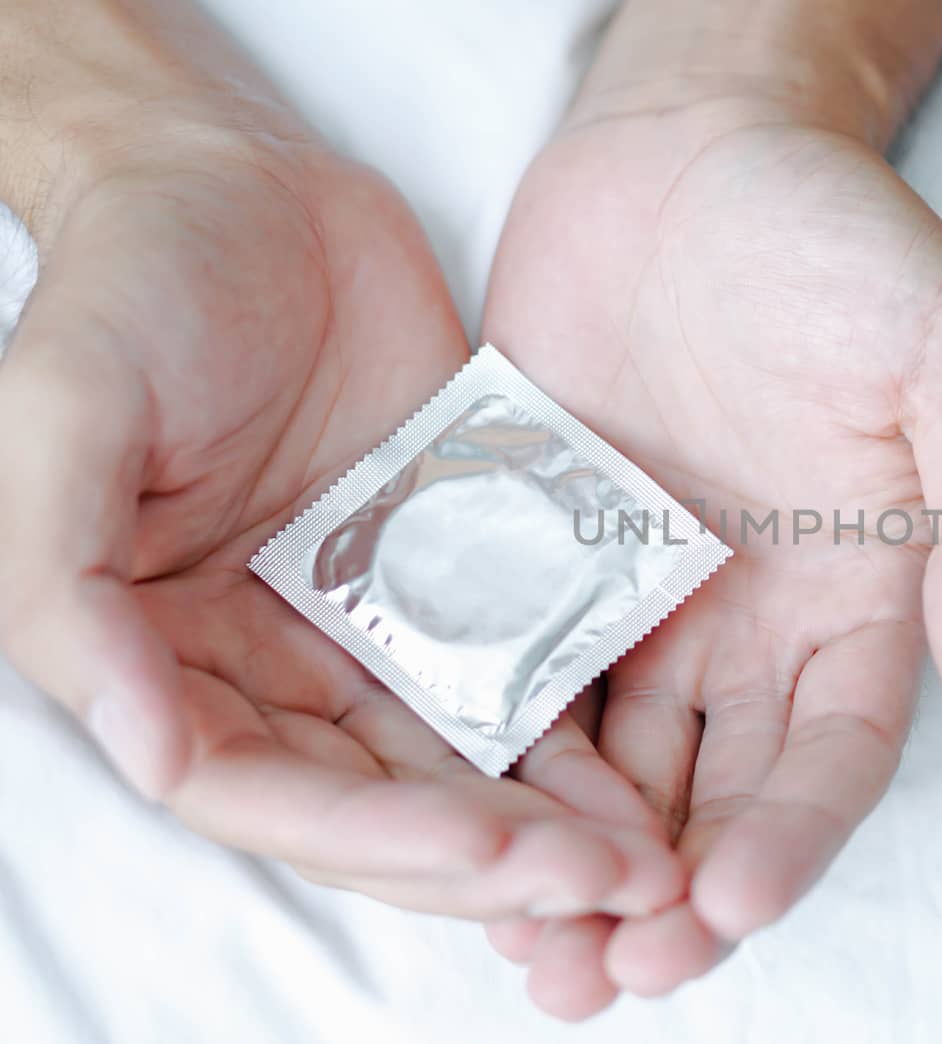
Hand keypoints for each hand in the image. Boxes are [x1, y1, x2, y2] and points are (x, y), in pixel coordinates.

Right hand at [0, 104, 681, 918]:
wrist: (247, 186)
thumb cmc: (134, 286)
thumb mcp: (66, 414)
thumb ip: (70, 584)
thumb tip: (149, 748)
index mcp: (160, 657)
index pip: (269, 794)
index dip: (380, 839)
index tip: (495, 854)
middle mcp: (264, 670)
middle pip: (383, 806)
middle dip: (494, 862)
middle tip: (614, 889)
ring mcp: (365, 630)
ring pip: (461, 765)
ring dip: (551, 829)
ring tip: (650, 867)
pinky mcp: (449, 578)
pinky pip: (514, 674)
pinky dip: (575, 739)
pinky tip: (649, 780)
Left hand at [481, 98, 941, 1013]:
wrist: (689, 146)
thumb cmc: (839, 236)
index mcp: (863, 595)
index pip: (834, 754)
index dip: (791, 840)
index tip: (731, 905)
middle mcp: (755, 621)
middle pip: (720, 793)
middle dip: (676, 895)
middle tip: (614, 975)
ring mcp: (643, 598)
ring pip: (616, 768)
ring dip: (582, 868)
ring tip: (535, 962)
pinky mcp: (543, 559)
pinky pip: (517, 680)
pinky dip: (498, 766)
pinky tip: (455, 832)